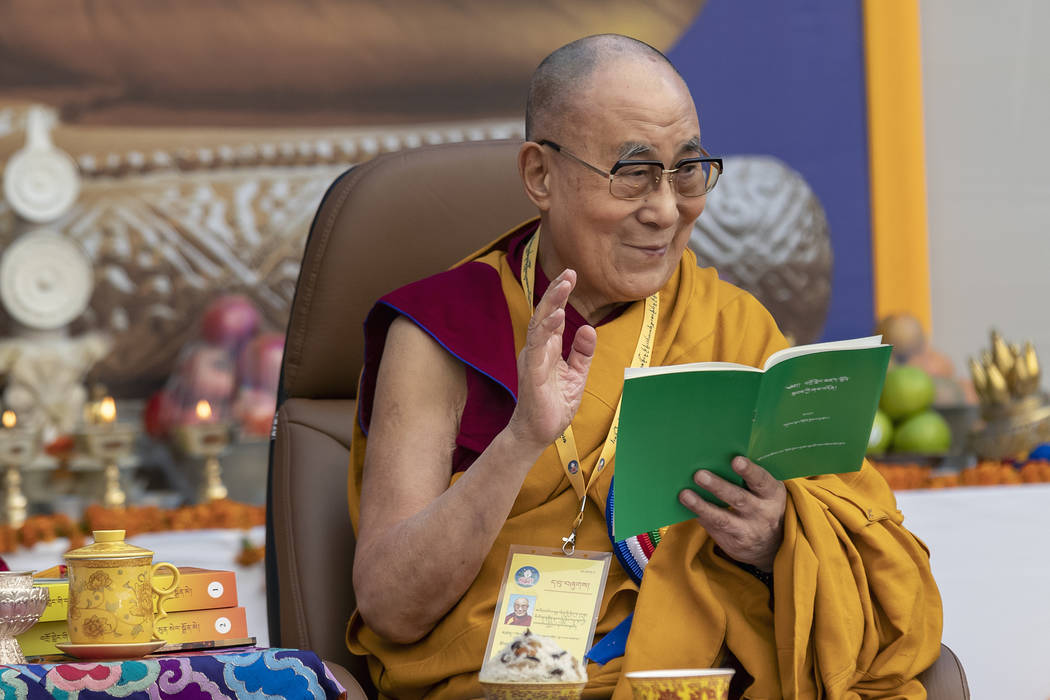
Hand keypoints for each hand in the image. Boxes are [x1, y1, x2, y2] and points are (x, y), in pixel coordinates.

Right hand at [507, 269, 596, 450]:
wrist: (539, 433)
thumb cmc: (553, 404)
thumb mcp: (576, 375)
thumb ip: (582, 353)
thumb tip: (587, 328)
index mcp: (546, 349)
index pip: (552, 316)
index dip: (560, 296)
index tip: (571, 275)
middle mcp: (537, 350)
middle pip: (543, 314)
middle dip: (555, 292)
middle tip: (569, 272)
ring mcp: (533, 361)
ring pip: (538, 326)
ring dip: (550, 304)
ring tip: (563, 286)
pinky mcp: (532, 374)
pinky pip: (538, 348)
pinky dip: (546, 331)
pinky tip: (556, 317)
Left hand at [679, 456, 785, 570]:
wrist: (771, 544)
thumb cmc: (762, 504)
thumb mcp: (765, 492)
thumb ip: (748, 478)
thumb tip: (714, 459)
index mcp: (772, 494)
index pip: (762, 481)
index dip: (749, 470)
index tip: (736, 460)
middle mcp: (763, 513)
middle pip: (739, 498)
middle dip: (718, 486)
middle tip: (699, 475)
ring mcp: (749, 530)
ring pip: (722, 518)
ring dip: (702, 505)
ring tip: (685, 494)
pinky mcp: (734, 543)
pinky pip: (714, 528)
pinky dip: (700, 516)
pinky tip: (686, 506)